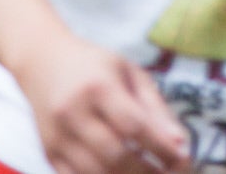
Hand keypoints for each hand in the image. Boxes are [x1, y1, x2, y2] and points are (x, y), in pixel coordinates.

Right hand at [11, 31, 187, 173]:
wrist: (43, 61)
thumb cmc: (94, 66)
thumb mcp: (129, 74)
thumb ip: (155, 108)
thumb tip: (179, 144)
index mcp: (98, 87)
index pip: (134, 126)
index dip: (160, 147)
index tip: (182, 159)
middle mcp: (73, 112)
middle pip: (114, 155)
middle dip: (147, 171)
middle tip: (169, 173)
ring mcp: (57, 135)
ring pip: (94, 173)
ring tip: (148, 173)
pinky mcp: (48, 152)